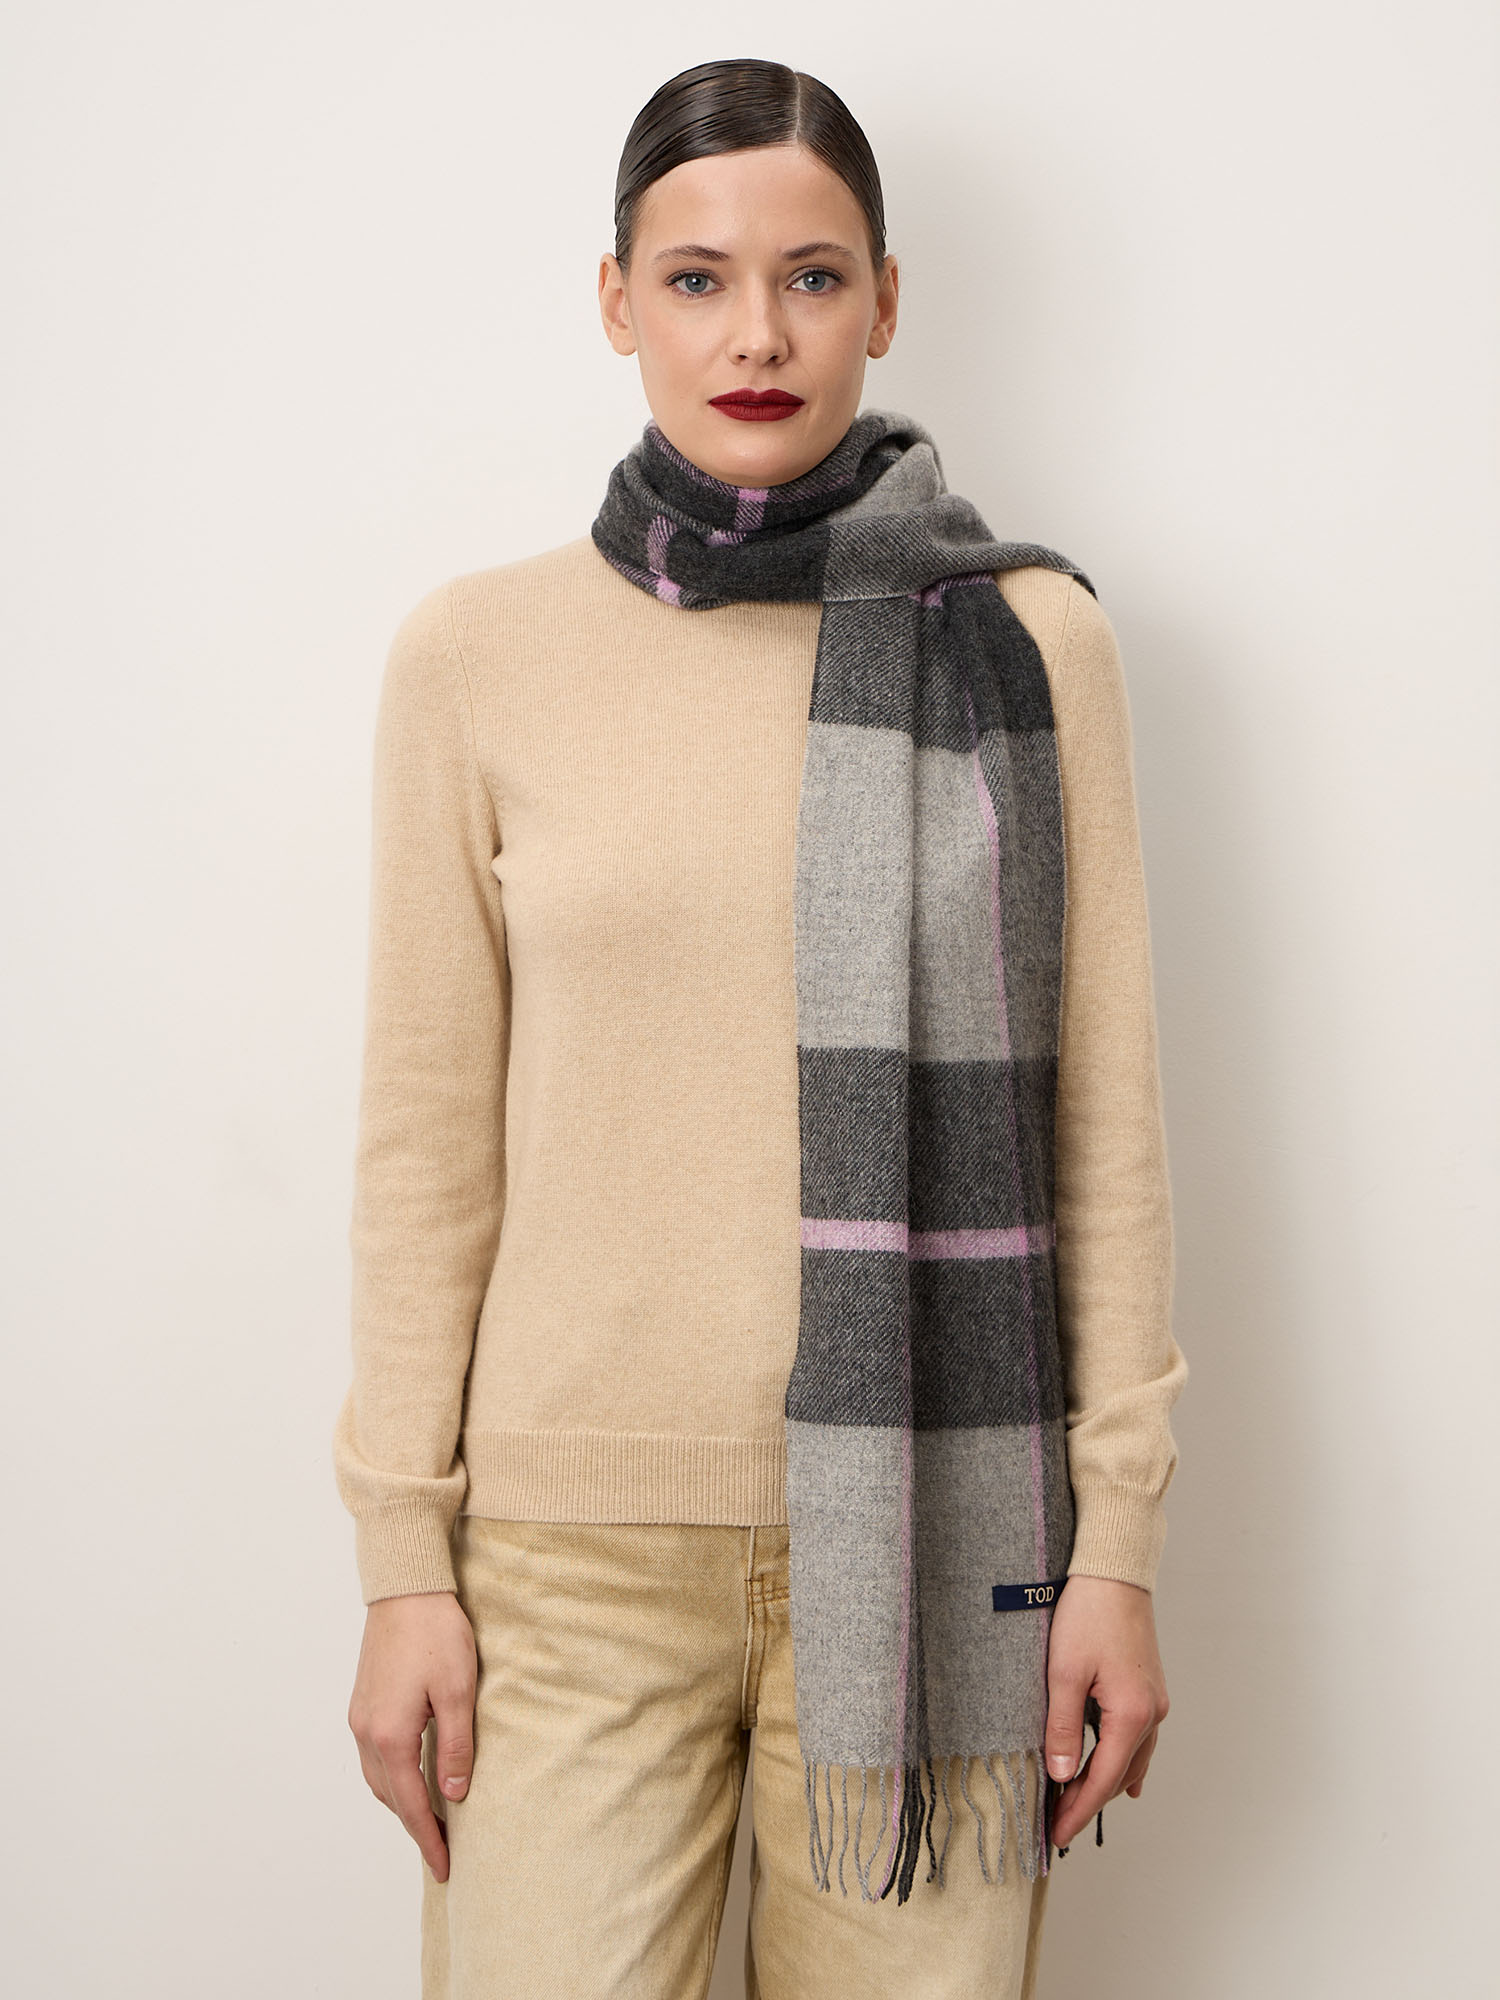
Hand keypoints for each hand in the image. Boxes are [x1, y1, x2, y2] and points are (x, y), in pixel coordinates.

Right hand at [347, 1589, 477, 1882]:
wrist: (405, 1588)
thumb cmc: (435, 1633)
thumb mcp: (457, 1691)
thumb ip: (455, 1748)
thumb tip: (453, 1796)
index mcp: (390, 1735)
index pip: (410, 1803)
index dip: (428, 1838)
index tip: (444, 1867)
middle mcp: (366, 1731)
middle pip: (388, 1796)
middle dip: (413, 1825)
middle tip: (441, 1848)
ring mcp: (360, 1715)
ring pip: (377, 1776)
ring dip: (401, 1800)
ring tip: (430, 1817)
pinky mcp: (363, 1700)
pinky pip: (373, 1754)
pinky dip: (392, 1775)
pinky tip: (412, 1773)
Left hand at [1043, 1574, 1169, 1850]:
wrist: (1115, 1570)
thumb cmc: (1087, 1613)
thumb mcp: (1063, 1671)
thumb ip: (1063, 1727)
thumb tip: (1062, 1775)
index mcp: (1131, 1715)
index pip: (1102, 1780)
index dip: (1078, 1811)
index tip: (1055, 1835)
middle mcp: (1151, 1714)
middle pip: (1119, 1775)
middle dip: (1088, 1801)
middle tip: (1055, 1823)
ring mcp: (1154, 1701)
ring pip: (1132, 1759)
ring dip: (1105, 1783)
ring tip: (1077, 1805)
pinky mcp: (1149, 1688)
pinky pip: (1139, 1739)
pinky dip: (1124, 1761)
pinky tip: (1124, 1778)